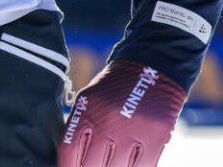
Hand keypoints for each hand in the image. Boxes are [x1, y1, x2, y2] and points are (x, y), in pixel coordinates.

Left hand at [58, 60, 185, 165]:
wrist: (151, 67)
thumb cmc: (115, 89)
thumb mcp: (90, 100)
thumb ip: (80, 128)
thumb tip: (72, 161)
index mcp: (87, 109)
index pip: (69, 150)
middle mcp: (107, 120)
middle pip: (92, 166)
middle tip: (96, 165)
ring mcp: (132, 130)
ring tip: (113, 161)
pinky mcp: (155, 136)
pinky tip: (131, 162)